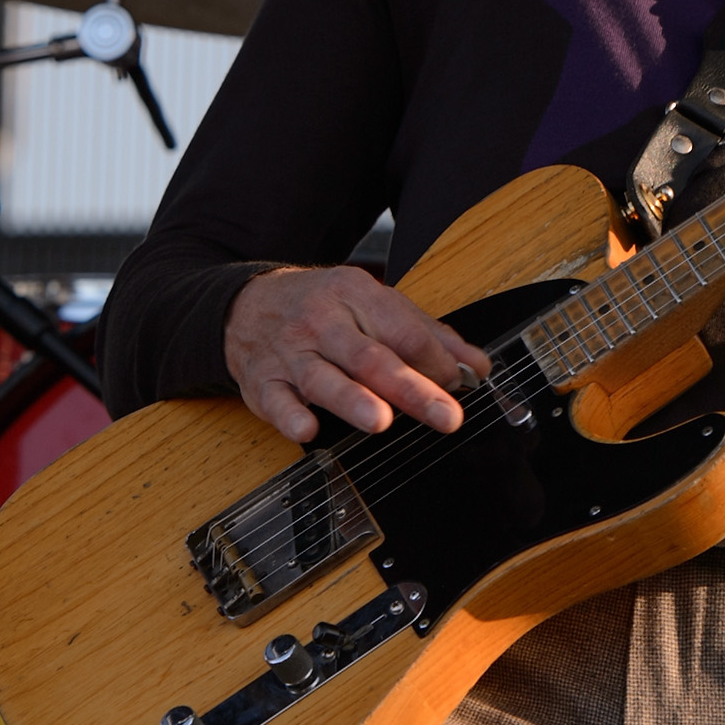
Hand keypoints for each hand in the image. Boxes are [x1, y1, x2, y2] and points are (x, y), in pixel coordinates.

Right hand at [223, 265, 491, 442]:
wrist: (249, 303)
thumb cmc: (325, 309)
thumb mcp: (375, 306)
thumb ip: (428, 336)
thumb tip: (476, 366)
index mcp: (356, 295)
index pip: (403, 330)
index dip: (435, 361)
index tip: (460, 384)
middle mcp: (322, 322)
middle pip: (370, 357)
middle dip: (410, 388)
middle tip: (444, 415)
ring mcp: (290, 353)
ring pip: (323, 378)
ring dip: (352, 400)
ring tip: (379, 420)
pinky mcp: (263, 382)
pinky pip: (276, 401)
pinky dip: (290, 416)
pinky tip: (307, 429)